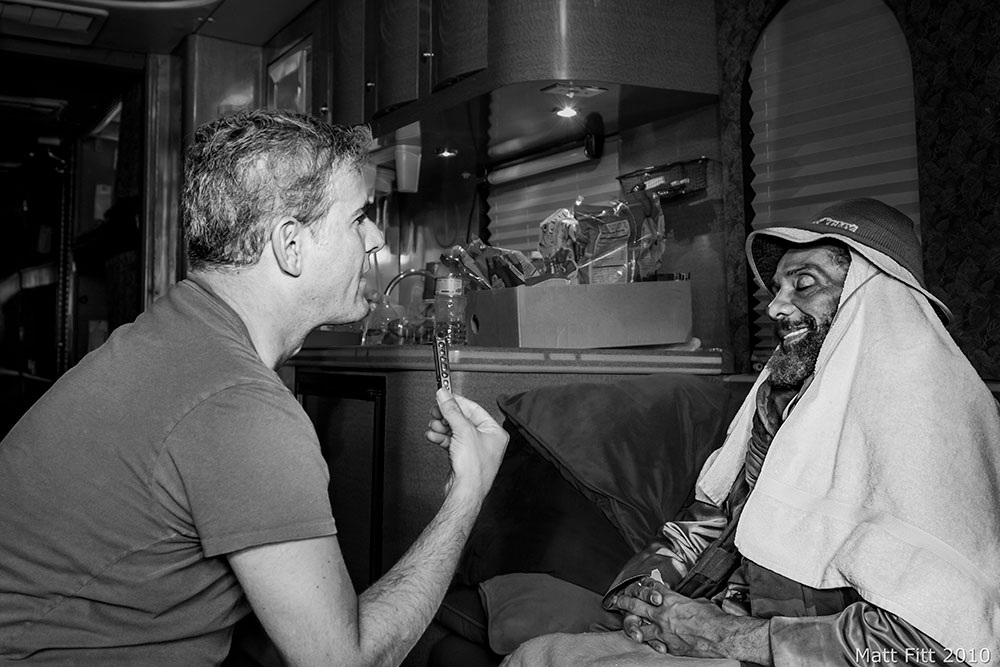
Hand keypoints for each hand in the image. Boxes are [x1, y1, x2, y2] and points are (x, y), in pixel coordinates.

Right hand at [428, 389, 507, 497]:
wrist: (465, 492)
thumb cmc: (475, 469)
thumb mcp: (463, 431)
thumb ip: (451, 410)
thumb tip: (444, 395)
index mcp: (494, 431)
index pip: (474, 408)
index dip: (458, 401)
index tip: (445, 395)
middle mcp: (486, 440)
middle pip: (462, 419)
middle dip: (447, 416)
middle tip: (436, 410)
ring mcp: (474, 450)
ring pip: (454, 431)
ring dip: (441, 427)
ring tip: (434, 425)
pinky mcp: (463, 458)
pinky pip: (451, 442)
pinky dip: (441, 438)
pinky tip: (433, 436)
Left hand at [611, 577, 769, 662]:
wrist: (722, 637)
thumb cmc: (714, 618)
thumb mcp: (699, 602)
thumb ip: (687, 601)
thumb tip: (686, 602)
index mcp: (671, 600)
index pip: (651, 589)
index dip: (644, 585)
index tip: (640, 584)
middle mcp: (663, 615)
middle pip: (637, 606)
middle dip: (626, 601)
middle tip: (619, 600)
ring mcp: (664, 632)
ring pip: (640, 628)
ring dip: (632, 624)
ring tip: (627, 623)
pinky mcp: (670, 647)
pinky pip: (654, 644)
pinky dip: (651, 642)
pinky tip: (647, 641)